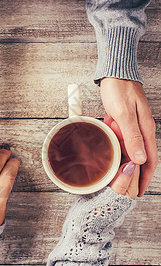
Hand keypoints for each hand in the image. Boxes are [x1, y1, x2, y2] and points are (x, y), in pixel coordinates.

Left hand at [100, 78, 157, 195]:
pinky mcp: (124, 123)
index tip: (139, 191)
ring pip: (133, 152)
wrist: (114, 75)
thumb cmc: (119, 90)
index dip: (145, 177)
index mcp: (146, 129)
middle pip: (142, 158)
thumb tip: (141, 159)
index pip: (150, 159)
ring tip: (121, 178)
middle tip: (129, 189)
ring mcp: (133, 127)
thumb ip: (133, 136)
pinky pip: (124, 142)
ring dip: (128, 165)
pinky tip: (114, 158)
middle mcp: (142, 130)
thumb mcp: (125, 114)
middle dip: (137, 174)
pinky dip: (120, 152)